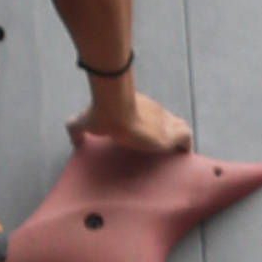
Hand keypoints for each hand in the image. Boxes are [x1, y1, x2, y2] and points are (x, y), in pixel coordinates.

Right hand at [73, 78, 192, 158]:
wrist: (115, 110)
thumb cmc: (102, 114)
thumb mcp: (84, 121)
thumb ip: (76, 129)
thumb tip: (75, 140)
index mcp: (138, 107)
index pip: (152, 114)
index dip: (153, 124)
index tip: (147, 134)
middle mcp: (154, 112)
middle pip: (168, 119)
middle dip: (167, 130)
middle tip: (161, 144)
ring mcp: (165, 121)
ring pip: (180, 126)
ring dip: (178, 137)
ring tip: (174, 150)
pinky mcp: (172, 134)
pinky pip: (186, 138)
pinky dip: (185, 145)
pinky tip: (180, 154)